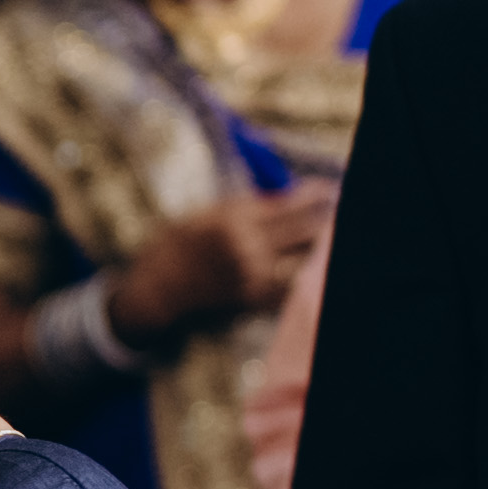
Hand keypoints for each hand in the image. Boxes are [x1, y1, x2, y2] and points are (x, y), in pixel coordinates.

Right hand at [107, 183, 335, 348]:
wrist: (155, 292)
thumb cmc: (174, 248)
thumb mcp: (202, 215)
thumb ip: (242, 208)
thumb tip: (284, 198)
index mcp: (232, 218)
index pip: (289, 204)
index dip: (314, 195)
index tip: (327, 189)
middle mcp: (248, 245)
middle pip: (305, 228)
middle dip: (323, 216)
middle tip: (332, 209)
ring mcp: (253, 275)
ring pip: (304, 256)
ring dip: (317, 245)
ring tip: (323, 236)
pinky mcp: (255, 298)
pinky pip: (291, 283)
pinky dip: (302, 272)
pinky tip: (306, 264)